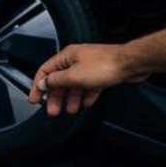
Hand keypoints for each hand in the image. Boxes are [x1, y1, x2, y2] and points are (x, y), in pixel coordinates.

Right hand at [27, 43, 145, 115]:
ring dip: (71, 98)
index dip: (38, 86)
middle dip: (56, 96)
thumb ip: (56, 80)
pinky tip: (86, 103)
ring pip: (76, 84)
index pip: (45, 71)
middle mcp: (78, 59)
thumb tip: (43, 84)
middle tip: (53, 110)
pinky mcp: (102, 72)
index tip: (35, 99)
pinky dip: (86, 95)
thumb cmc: (106, 64)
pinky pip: (90, 85)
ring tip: (70, 110)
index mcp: (67, 56)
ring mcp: (90, 66)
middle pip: (60, 80)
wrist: (131, 63)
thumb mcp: (73, 76)